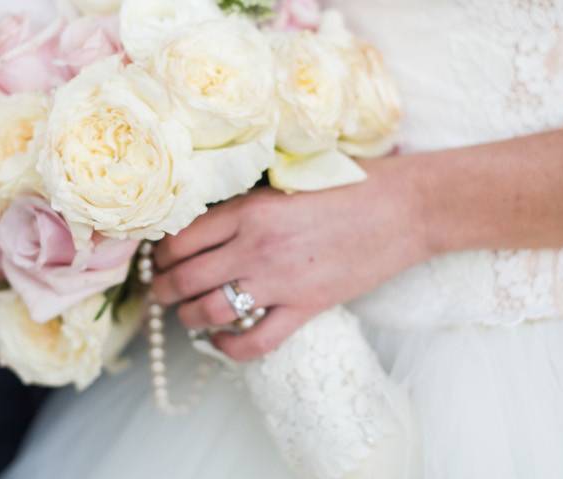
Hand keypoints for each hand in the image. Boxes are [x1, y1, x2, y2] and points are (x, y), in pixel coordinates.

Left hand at [152, 157, 431, 360]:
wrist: (404, 208)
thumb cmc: (350, 186)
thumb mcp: (288, 181)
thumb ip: (248, 202)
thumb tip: (208, 220)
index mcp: (249, 209)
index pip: (181, 238)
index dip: (161, 253)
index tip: (159, 258)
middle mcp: (255, 246)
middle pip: (185, 277)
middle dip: (162, 289)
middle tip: (158, 291)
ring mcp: (280, 281)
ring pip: (210, 311)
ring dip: (187, 317)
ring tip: (184, 315)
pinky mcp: (306, 309)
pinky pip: (255, 342)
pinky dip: (229, 349)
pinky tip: (220, 342)